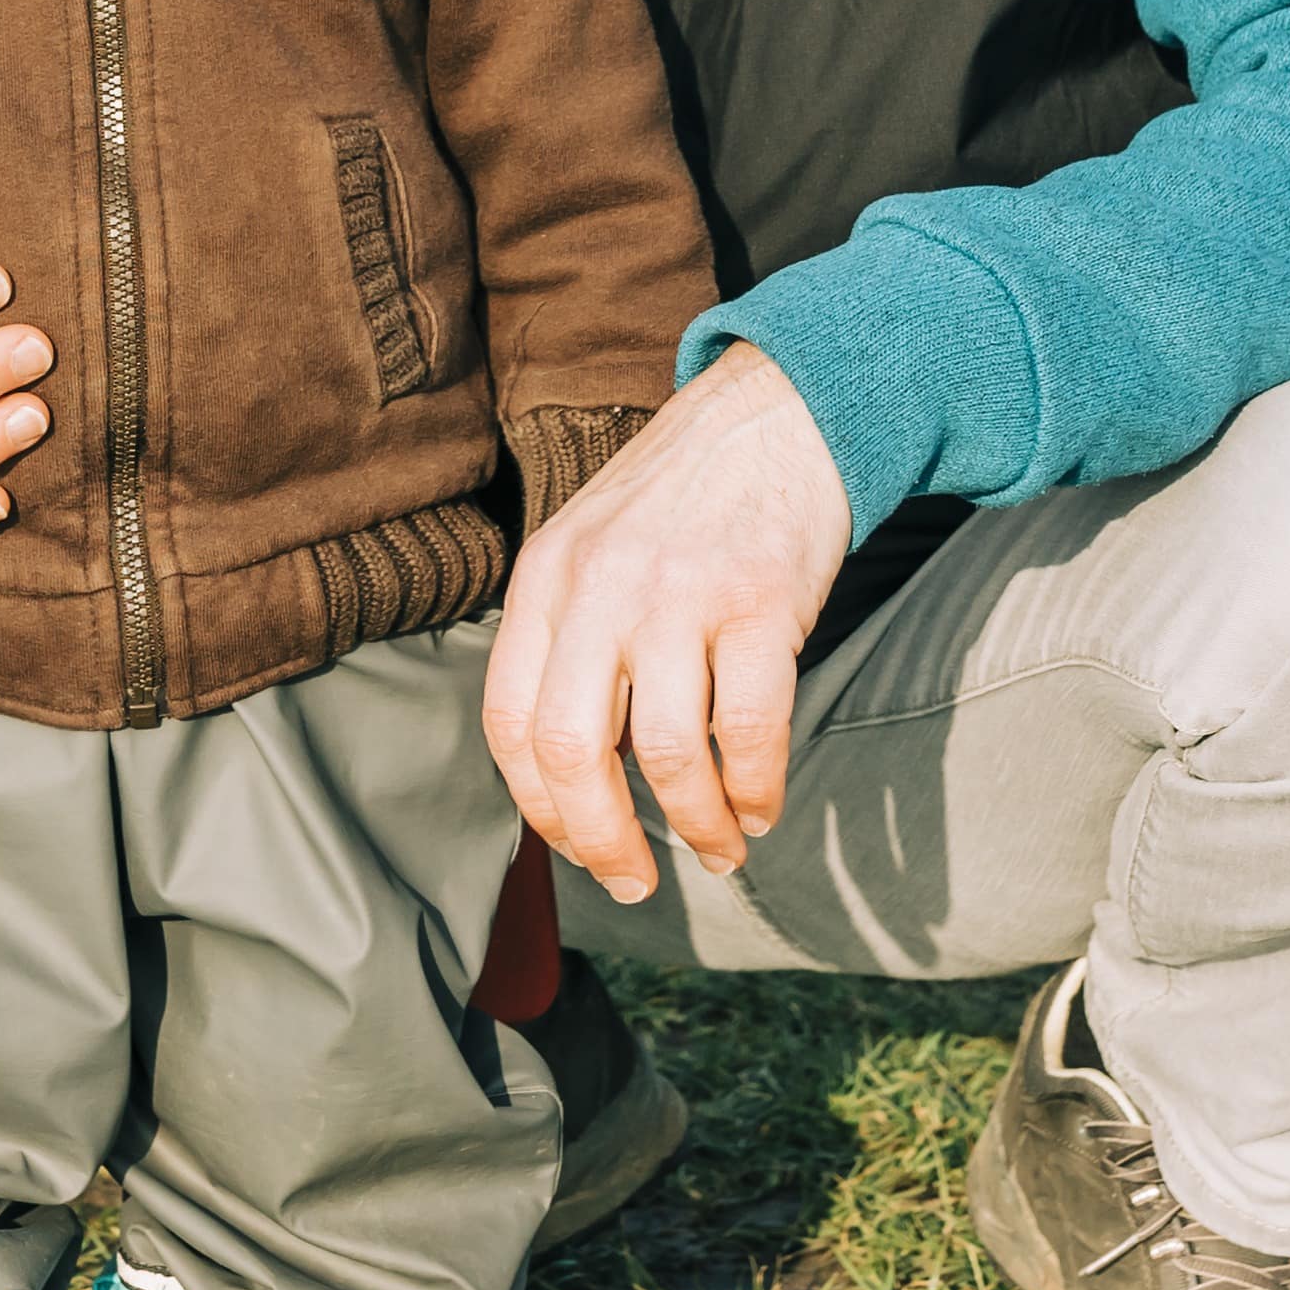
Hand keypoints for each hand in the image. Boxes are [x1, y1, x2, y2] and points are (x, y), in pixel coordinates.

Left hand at [480, 346, 851, 905]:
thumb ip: (573, 637)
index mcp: (547, 575)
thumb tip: (581, 771)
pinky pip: (749, 730)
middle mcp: (600, 585)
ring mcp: (679, 591)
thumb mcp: (595, 544)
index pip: (510, 720)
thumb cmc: (687, 495)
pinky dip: (756, 789)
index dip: (539, 805)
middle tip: (633, 881)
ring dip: (696, 826)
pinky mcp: (760, 599)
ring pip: (667, 755)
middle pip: (572, 752)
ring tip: (719, 849)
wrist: (780, 408)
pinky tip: (761, 806)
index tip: (576, 845)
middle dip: (602, 840)